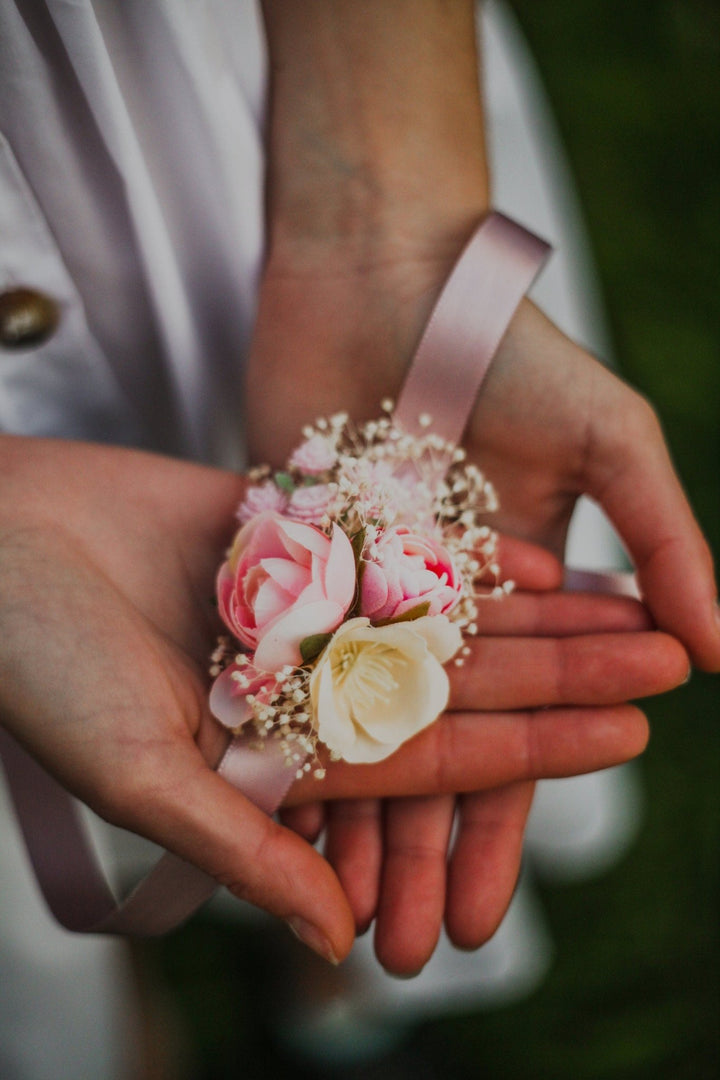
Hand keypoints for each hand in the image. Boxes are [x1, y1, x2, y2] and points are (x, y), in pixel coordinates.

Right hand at [0, 438, 681, 966]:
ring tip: (626, 599)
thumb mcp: (140, 773)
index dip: (531, 750)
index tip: (625, 736)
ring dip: (531, 612)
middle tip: (665, 662)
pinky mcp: (287, 535)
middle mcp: (305, 680)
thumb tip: (336, 945)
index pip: (431, 759)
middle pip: (458, 683)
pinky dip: (457, 546)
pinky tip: (533, 550)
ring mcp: (302, 604)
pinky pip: (390, 542)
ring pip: (440, 613)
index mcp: (280, 751)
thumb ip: (244, 850)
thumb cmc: (40, 667)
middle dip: (562, 675)